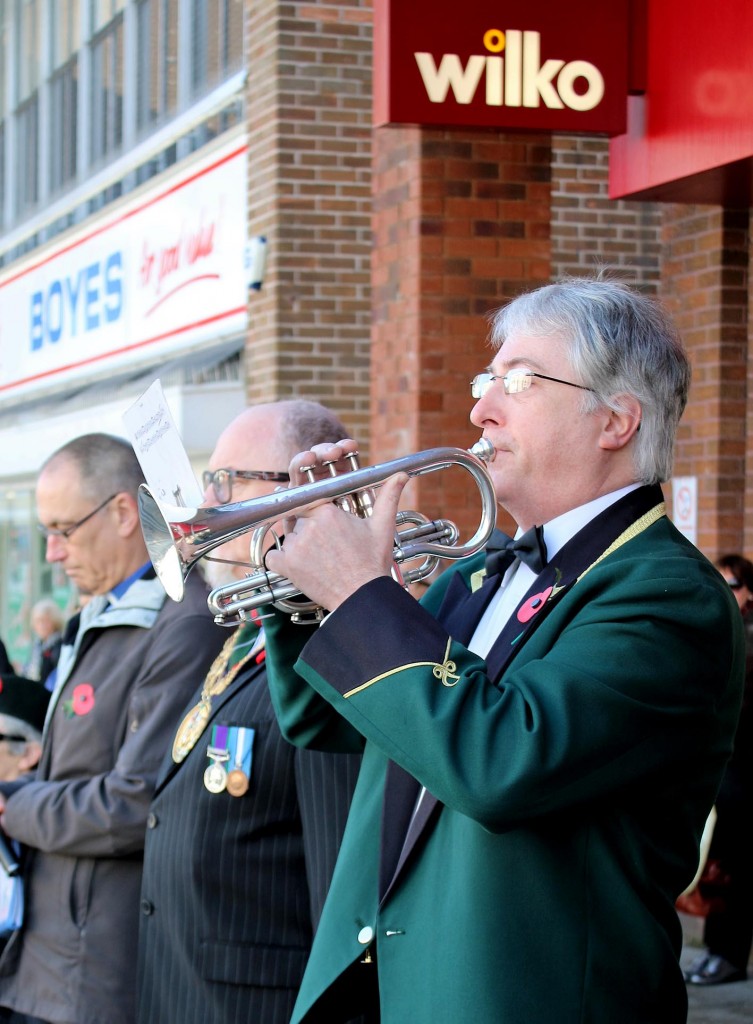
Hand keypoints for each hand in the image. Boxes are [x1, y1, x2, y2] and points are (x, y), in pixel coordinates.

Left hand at [265, 441, 409, 611]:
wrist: (362, 596)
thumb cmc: (372, 563)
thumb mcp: (382, 526)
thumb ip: (388, 496)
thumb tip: (401, 475)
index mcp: (328, 512)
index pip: (310, 497)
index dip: (314, 507)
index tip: (320, 517)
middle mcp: (308, 526)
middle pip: (298, 516)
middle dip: (307, 525)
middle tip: (324, 541)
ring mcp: (295, 546)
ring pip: (288, 535)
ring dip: (298, 542)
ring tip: (320, 556)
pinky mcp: (286, 565)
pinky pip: (273, 556)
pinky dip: (282, 560)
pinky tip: (301, 565)